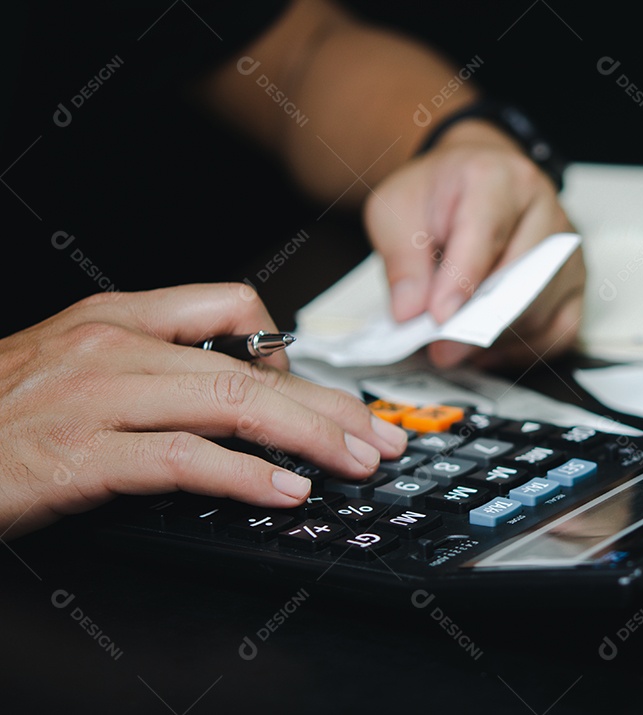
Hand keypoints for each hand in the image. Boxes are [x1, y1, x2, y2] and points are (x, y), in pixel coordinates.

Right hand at [0, 284, 407, 539]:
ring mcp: (95, 397)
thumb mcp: (76, 368)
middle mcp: (113, 346)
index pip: (229, 304)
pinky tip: (287, 490)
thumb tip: (238, 392)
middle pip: (250, 366)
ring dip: (310, 436)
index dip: (289, 348)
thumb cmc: (0, 414)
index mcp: (117, 318)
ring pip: (232, 404)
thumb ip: (154, 367)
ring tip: (358, 461)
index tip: (323, 392)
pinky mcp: (79, 455)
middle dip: (329, 404)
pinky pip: (184, 459)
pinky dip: (246, 476)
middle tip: (379, 434)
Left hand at [364, 119, 585, 368]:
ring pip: (542, 310)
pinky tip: (489, 351)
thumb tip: (410, 313)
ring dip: (498, 340)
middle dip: (479, 323)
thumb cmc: (440, 193)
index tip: (438, 318)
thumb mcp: (397, 210)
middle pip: (522, 279)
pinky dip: (525, 350)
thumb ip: (402, 260)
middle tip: (441, 350)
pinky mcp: (574, 279)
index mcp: (497, 179)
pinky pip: (561, 329)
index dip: (461, 282)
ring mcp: (566, 247)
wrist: (475, 178)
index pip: (486, 235)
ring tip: (457, 349)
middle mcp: (543, 208)